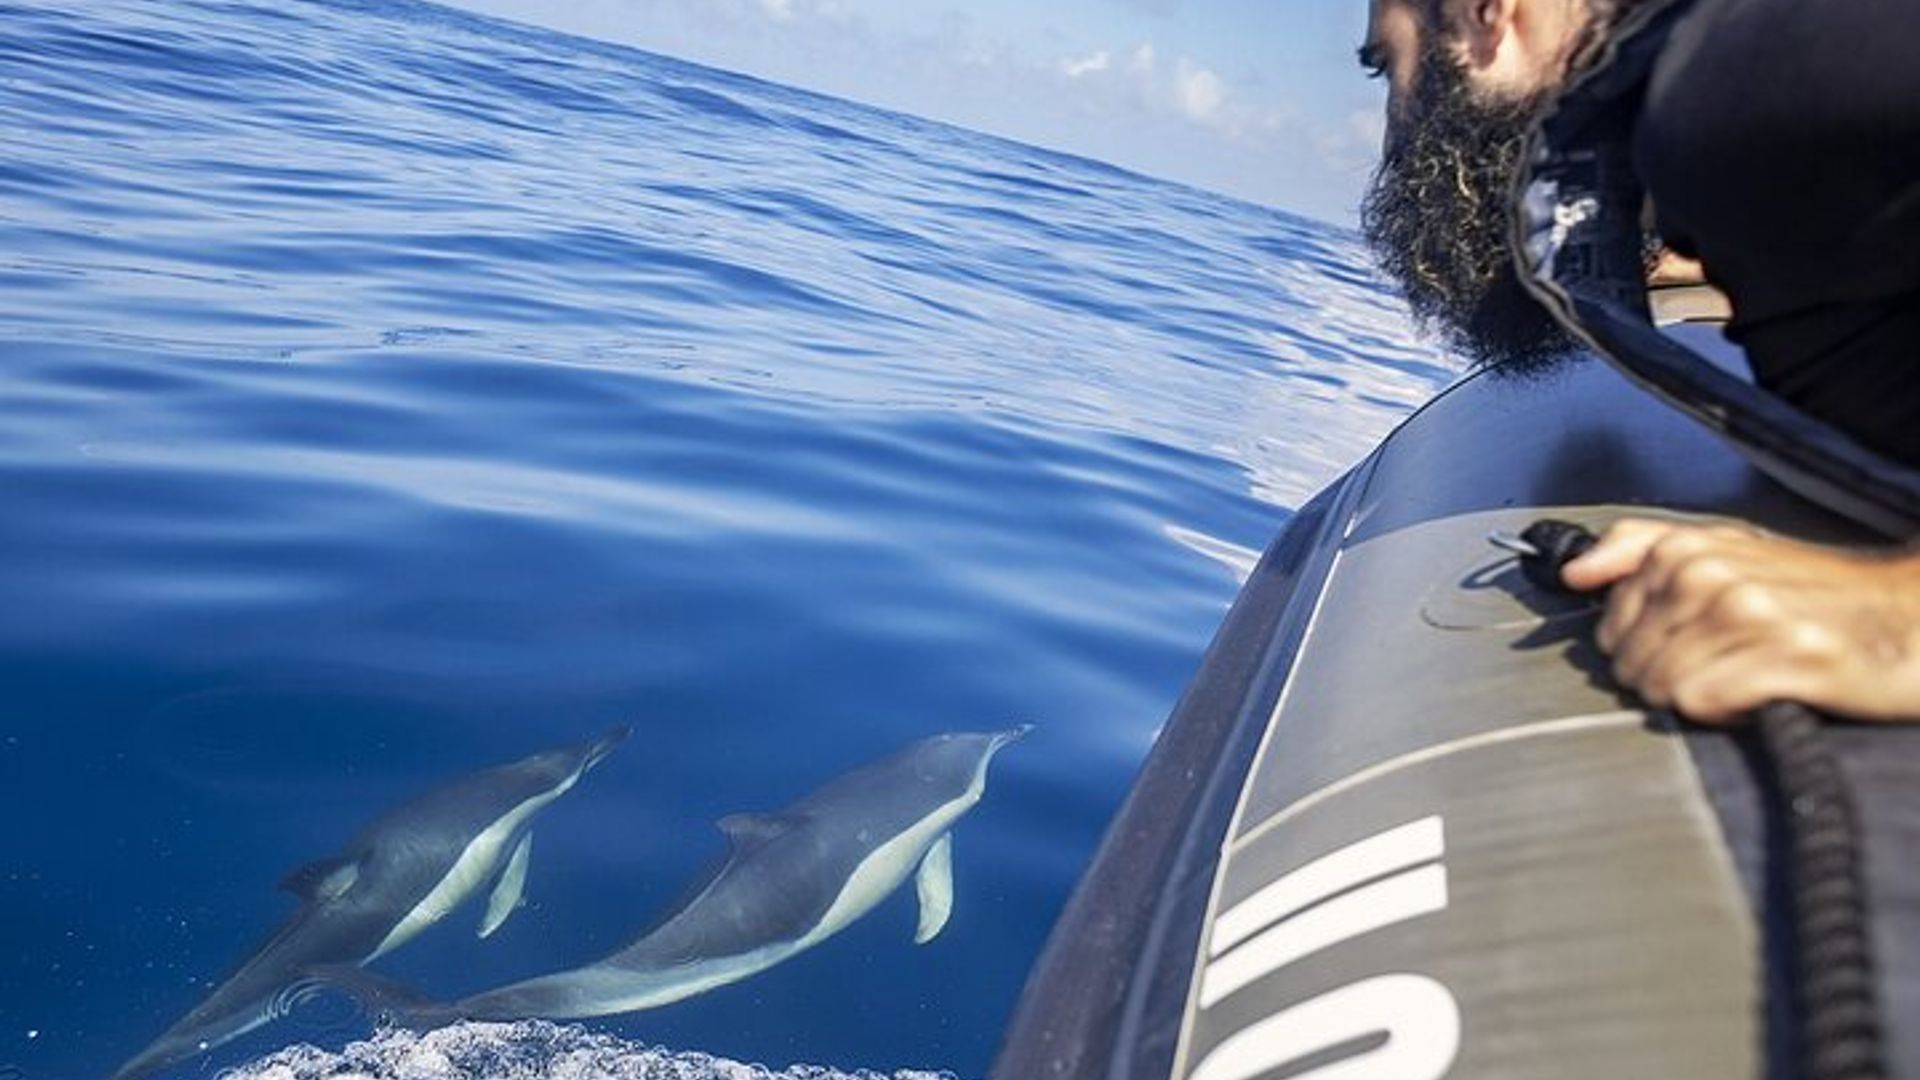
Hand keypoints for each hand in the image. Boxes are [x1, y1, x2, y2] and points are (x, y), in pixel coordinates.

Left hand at [1559, 518, 1919, 722]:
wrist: (1909, 617)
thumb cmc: (1812, 594)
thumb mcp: (1726, 551)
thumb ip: (1640, 548)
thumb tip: (1575, 572)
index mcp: (1686, 548)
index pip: (1609, 626)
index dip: (1642, 650)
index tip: (1686, 645)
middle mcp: (1710, 572)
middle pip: (1631, 662)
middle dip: (1665, 679)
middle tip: (1720, 668)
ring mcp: (1748, 611)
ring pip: (1662, 685)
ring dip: (1698, 698)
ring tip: (1742, 679)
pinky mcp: (1785, 655)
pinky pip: (1701, 701)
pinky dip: (1724, 712)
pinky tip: (1757, 696)